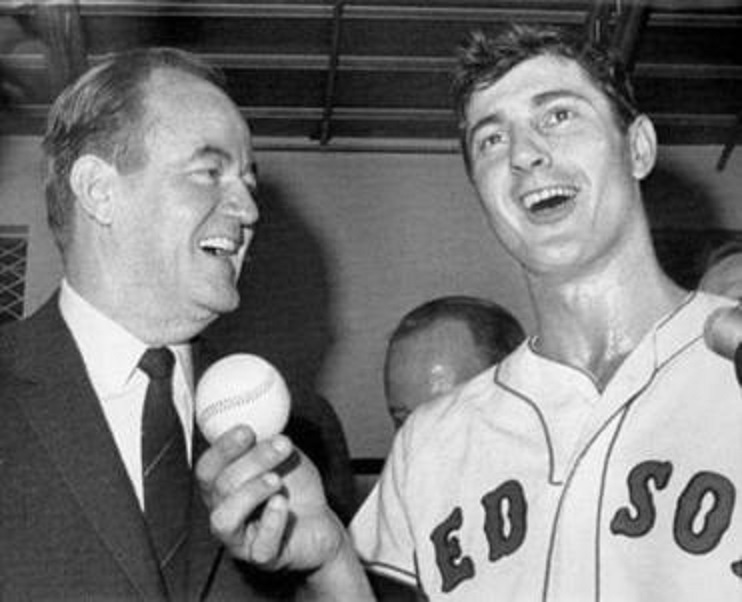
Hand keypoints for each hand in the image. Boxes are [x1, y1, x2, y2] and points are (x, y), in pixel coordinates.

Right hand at [195, 425, 345, 571]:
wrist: (321, 521)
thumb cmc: (296, 487)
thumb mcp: (283, 455)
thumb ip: (267, 436)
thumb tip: (261, 405)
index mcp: (223, 487)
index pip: (207, 468)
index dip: (222, 448)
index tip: (247, 429)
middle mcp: (224, 512)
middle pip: (221, 487)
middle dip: (251, 461)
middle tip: (281, 445)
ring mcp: (240, 539)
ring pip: (224, 520)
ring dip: (250, 493)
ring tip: (277, 481)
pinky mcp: (263, 557)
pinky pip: (258, 547)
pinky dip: (270, 522)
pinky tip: (282, 505)